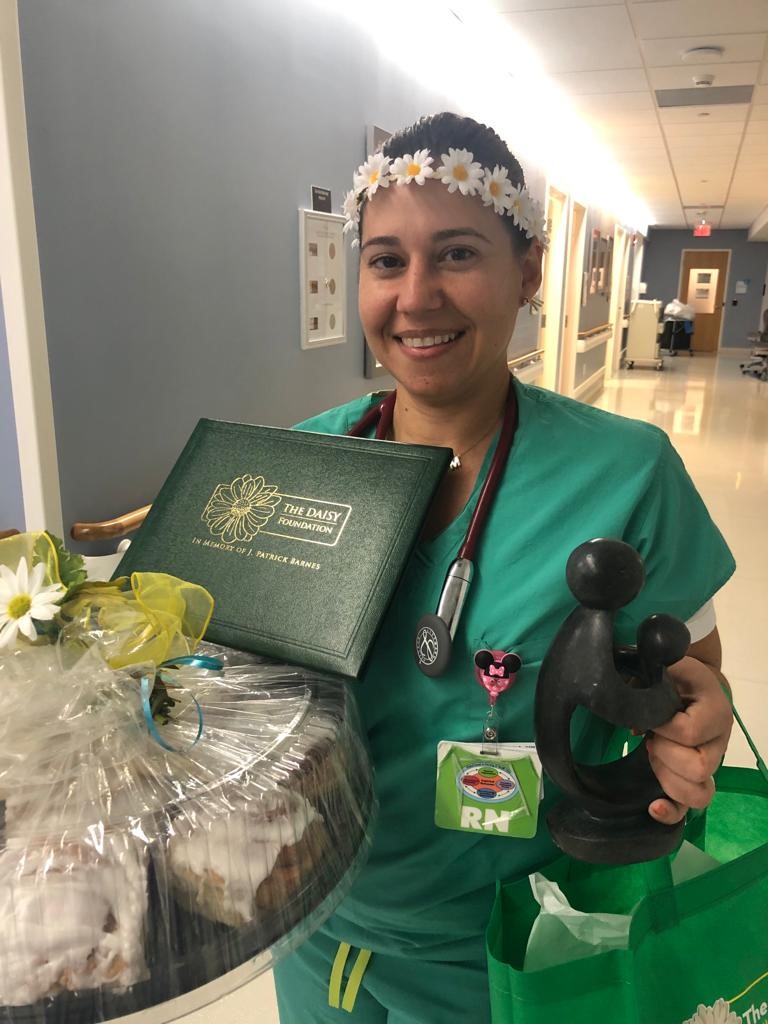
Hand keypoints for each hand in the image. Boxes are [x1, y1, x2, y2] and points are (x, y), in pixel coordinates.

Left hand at [645, 656, 732, 824]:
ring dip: (667, 779)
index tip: (650, 716)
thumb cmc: (675, 675)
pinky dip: (672, 811)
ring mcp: (709, 765)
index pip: (689, 732)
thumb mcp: (665, 666)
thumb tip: (631, 710)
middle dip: (666, 754)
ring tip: (653, 755)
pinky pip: (689, 807)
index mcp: (715, 711)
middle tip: (651, 737)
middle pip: (698, 767)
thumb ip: (649, 678)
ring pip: (698, 792)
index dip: (663, 727)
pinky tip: (653, 807)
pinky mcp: (694, 780)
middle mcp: (719, 742)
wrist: (689, 685)